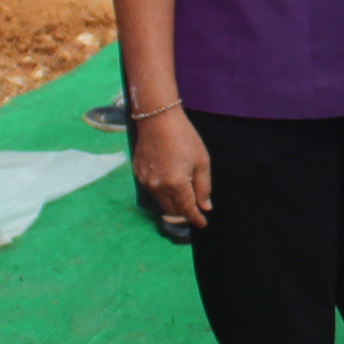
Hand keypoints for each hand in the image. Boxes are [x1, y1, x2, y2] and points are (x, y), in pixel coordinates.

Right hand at [133, 105, 211, 229]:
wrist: (158, 119)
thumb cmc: (184, 137)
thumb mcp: (201, 161)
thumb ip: (203, 187)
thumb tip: (205, 206)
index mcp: (176, 184)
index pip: (187, 210)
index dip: (196, 219)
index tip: (203, 223)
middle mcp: (158, 187)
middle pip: (173, 210)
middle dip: (185, 212)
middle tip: (195, 210)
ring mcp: (145, 181)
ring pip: (161, 201)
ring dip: (173, 202)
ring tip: (184, 195)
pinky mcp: (138, 174)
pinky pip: (152, 190)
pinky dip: (162, 191)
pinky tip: (169, 182)